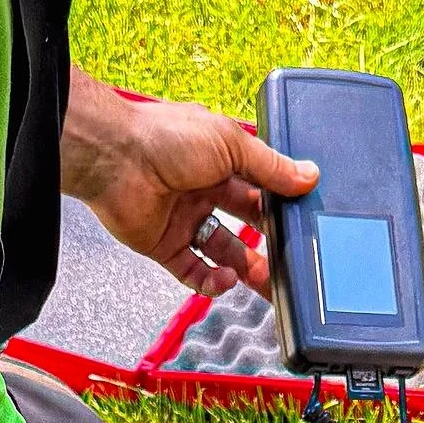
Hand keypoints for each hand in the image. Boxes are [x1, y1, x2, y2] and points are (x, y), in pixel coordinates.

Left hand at [60, 75, 316, 299]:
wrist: (114, 158)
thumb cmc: (166, 138)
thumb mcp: (231, 144)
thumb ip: (271, 167)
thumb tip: (309, 176)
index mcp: (220, 160)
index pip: (260, 188)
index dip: (281, 205)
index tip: (303, 222)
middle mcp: (203, 190)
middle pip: (245, 224)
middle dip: (270, 244)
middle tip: (292, 263)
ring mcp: (183, 219)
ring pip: (223, 252)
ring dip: (246, 270)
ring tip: (268, 284)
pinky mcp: (163, 245)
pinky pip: (193, 271)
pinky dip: (211, 282)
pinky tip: (226, 280)